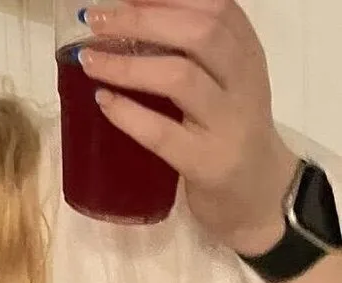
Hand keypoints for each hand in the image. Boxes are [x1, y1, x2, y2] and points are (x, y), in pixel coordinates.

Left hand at [79, 0, 299, 252]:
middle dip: (142, 20)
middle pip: (199, 33)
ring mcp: (227, 125)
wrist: (260, 197)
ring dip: (127, 64)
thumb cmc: (230, 136)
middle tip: (97, 21)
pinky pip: (162, 133)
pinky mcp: (207, 163)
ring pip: (180, 78)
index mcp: (247, 57)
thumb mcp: (226, 86)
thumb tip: (132, 23)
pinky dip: (128, 114)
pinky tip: (103, 101)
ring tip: (89, 60)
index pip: (217, 8)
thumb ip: (196, 56)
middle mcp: (243, 83)